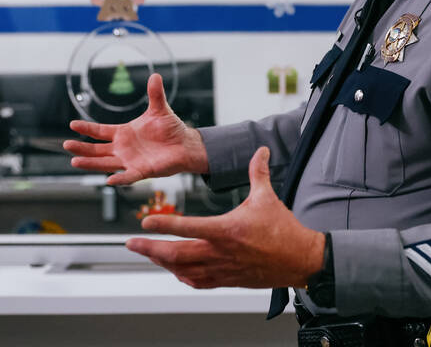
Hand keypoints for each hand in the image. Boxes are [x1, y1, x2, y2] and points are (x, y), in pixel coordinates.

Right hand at [64, 73, 206, 184]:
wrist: (185, 144)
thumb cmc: (170, 128)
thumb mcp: (160, 109)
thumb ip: (155, 94)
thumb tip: (155, 75)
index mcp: (124, 133)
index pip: (101, 131)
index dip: (87, 128)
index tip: (72, 125)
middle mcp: (123, 148)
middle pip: (97, 149)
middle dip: (82, 147)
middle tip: (67, 144)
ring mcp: (130, 160)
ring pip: (106, 163)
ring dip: (91, 163)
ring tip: (75, 161)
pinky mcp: (142, 171)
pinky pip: (128, 176)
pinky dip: (120, 178)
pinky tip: (110, 180)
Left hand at [127, 146, 324, 289]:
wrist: (298, 259)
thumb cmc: (283, 229)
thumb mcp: (267, 197)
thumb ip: (258, 172)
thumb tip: (261, 150)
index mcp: (227, 229)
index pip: (188, 227)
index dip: (164, 224)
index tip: (145, 222)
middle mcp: (220, 252)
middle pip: (176, 254)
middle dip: (150, 248)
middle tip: (132, 243)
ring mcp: (222, 269)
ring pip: (183, 270)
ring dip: (162, 262)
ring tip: (148, 253)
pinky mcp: (227, 279)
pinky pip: (197, 281)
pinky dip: (182, 275)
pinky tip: (174, 269)